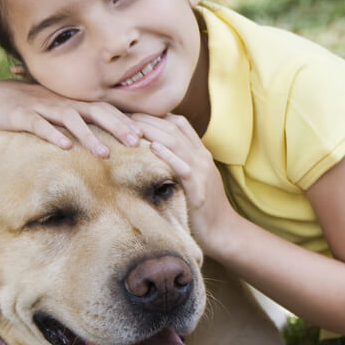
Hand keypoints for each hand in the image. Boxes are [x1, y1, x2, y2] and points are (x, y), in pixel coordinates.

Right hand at [0, 80, 141, 156]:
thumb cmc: (40, 110)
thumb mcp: (66, 114)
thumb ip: (89, 122)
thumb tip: (118, 137)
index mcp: (78, 103)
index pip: (108, 110)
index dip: (126, 121)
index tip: (146, 136)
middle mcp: (65, 103)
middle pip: (96, 112)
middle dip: (118, 127)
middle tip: (136, 144)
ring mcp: (45, 108)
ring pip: (71, 119)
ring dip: (89, 136)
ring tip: (105, 154)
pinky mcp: (24, 116)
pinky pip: (40, 125)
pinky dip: (53, 135)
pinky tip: (65, 147)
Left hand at [132, 113, 236, 253]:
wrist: (222, 231)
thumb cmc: (203, 209)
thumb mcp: (192, 180)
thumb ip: (178, 164)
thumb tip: (150, 157)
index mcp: (200, 153)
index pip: (178, 123)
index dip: (155, 115)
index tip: (131, 112)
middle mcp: (202, 156)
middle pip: (173, 127)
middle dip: (147, 118)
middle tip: (122, 112)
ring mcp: (202, 170)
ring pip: (176, 141)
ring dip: (152, 130)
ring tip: (130, 124)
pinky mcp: (198, 187)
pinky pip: (183, 166)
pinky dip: (168, 155)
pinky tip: (152, 147)